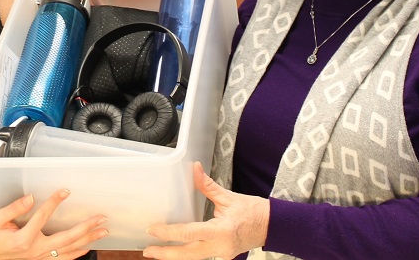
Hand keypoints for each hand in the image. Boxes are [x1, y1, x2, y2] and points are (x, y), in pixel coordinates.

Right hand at [0, 189, 107, 259]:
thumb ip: (14, 208)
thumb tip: (30, 197)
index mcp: (22, 239)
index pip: (42, 217)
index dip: (54, 202)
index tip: (66, 190)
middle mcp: (34, 251)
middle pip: (65, 239)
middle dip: (85, 227)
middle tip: (101, 217)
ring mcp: (39, 259)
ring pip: (68, 251)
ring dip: (87, 240)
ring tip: (103, 230)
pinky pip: (63, 259)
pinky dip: (77, 253)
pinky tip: (89, 246)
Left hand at [143, 161, 268, 259]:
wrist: (272, 226)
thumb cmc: (253, 210)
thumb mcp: (229, 196)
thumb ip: (208, 186)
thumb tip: (194, 168)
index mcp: (220, 230)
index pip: (189, 233)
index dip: (169, 233)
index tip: (153, 230)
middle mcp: (219, 247)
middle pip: (187, 254)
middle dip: (166, 254)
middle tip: (147, 250)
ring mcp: (221, 254)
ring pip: (193, 258)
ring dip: (174, 256)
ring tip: (156, 252)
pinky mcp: (223, 256)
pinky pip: (201, 256)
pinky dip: (187, 253)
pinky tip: (176, 250)